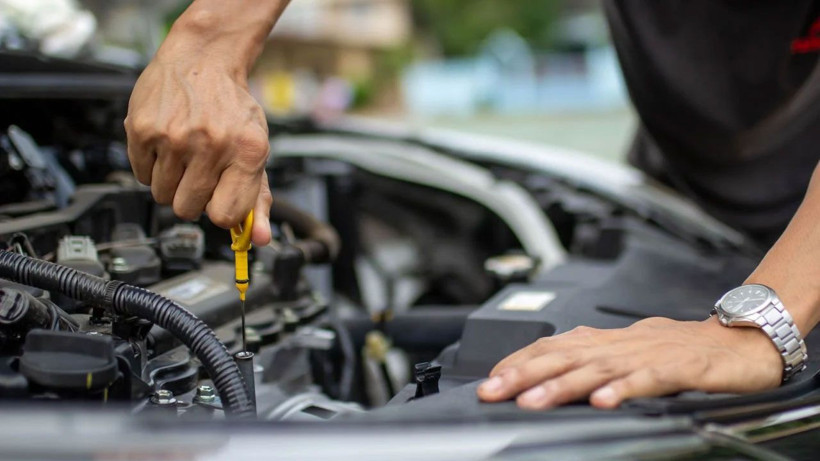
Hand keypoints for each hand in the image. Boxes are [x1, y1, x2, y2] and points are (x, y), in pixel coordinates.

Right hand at [124, 45, 271, 244]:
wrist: (203, 59)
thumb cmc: (232, 108)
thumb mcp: (255, 150)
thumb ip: (258, 198)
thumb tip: (258, 240)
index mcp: (248, 151)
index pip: (225, 215)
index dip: (220, 212)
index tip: (219, 201)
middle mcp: (212, 143)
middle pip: (187, 210)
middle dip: (192, 198)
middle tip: (200, 172)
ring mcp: (174, 137)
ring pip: (162, 197)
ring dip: (171, 183)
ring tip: (184, 155)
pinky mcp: (143, 130)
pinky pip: (141, 176)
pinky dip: (152, 167)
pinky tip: (167, 144)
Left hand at [477, 317, 782, 409]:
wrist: (737, 339)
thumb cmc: (677, 348)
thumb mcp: (625, 353)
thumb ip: (589, 364)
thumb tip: (544, 378)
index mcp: (603, 341)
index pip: (551, 346)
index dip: (518, 361)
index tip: (489, 379)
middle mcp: (618, 344)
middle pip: (564, 356)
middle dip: (524, 373)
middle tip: (494, 389)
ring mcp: (646, 355)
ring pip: (597, 369)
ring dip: (562, 384)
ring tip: (533, 400)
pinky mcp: (678, 368)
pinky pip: (646, 380)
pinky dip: (622, 390)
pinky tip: (602, 402)